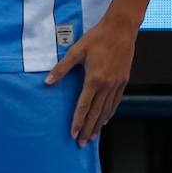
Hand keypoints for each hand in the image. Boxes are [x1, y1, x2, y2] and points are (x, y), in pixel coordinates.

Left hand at [44, 18, 137, 146]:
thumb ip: (62, 68)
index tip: (73, 134)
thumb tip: (47, 82)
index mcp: (94, 79)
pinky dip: (109, 113)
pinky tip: (105, 120)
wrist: (121, 29)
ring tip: (92, 137)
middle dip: (88, 129)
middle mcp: (107, 85)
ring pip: (107, 110)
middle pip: (95, 113)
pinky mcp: (124, 81)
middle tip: (82, 143)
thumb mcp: (76, 50)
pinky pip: (116, 102)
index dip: (78, 122)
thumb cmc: (97, 38)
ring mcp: (117, 84)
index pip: (83, 106)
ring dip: (98, 125)